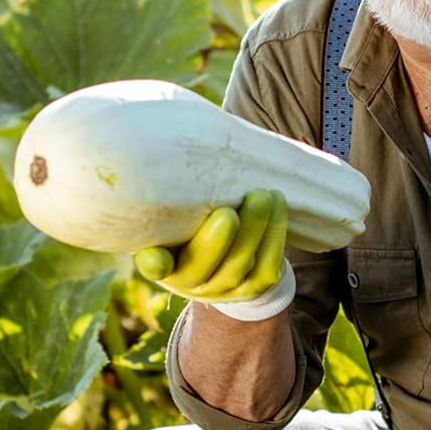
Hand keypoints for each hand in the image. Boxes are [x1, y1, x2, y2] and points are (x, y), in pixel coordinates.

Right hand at [133, 189, 287, 301]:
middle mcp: (188, 281)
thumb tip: (158, 142)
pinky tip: (278, 205)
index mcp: (160, 260)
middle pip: (202, 267)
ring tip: (263, 197)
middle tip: (229, 212)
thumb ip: (167, 193)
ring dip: (254, 230)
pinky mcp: (255, 285)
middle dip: (218, 241)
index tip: (158, 258)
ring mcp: (224, 287)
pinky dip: (275, 234)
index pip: (152, 265)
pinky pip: (268, 265)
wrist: (225, 251)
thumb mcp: (171, 209)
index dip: (154, 264)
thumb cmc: (190, 218)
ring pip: (240, 264)